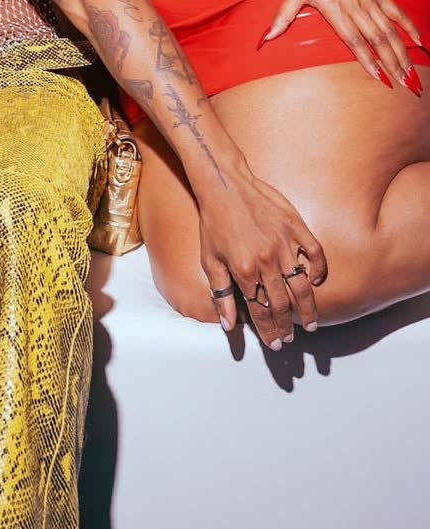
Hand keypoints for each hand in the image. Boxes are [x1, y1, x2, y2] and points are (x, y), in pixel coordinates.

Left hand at [198, 167, 327, 347]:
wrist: (224, 184)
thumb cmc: (213, 223)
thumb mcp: (210, 260)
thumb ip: (221, 294)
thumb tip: (229, 325)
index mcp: (244, 270)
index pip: (260, 310)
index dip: (268, 330)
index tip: (275, 344)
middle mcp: (267, 260)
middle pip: (282, 302)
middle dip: (286, 325)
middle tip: (290, 339)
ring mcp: (284, 243)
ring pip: (302, 284)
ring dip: (308, 308)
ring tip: (310, 324)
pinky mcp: (295, 226)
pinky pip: (315, 253)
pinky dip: (319, 269)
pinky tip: (316, 282)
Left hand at [262, 0, 423, 93]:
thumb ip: (283, 15)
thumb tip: (266, 37)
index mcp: (336, 9)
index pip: (354, 39)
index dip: (367, 59)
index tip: (379, 78)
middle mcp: (356, 7)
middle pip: (377, 39)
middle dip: (391, 63)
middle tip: (404, 85)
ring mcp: (370, 0)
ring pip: (389, 30)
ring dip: (401, 52)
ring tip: (410, 73)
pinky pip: (397, 13)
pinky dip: (409, 27)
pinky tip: (419, 42)